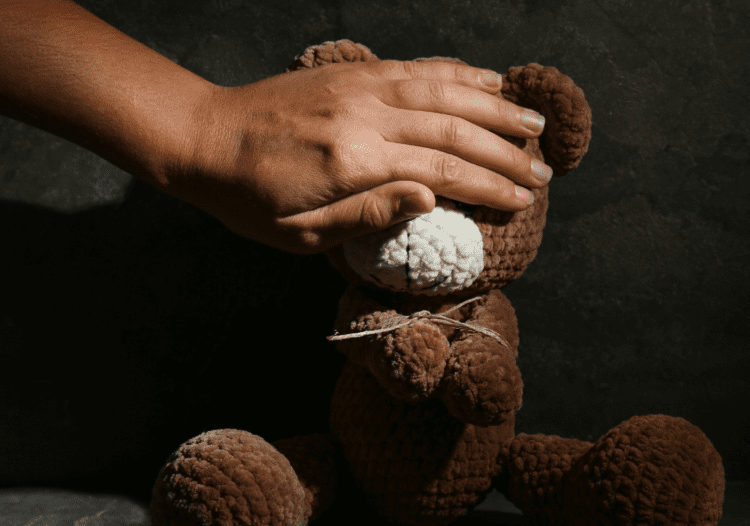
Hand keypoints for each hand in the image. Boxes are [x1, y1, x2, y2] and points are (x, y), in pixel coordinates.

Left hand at [167, 59, 551, 253]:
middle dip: (507, 153)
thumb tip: (430, 198)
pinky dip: (457, 71)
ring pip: (445, 90)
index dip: (491, 186)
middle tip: (544, 173)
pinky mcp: (354, 72)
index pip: (443, 172)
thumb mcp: (300, 234)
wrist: (204, 138)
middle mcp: (366, 117)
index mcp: (355, 163)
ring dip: (496, 106)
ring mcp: (361, 87)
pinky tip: (487, 77)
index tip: (524, 200)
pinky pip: (417, 66)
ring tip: (535, 124)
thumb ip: (367, 216)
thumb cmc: (251, 199)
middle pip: (455, 130)